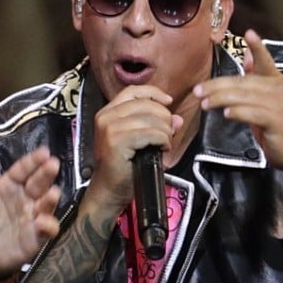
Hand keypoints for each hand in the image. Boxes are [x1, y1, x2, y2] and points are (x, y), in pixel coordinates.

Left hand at [0, 147, 61, 273]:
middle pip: (38, 183)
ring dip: (51, 198)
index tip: (44, 151)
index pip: (22, 170)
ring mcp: (32, 216)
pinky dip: (48, 225)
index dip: (33, 161)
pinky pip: (47, 229)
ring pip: (47, 204)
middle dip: (46, 173)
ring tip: (53, 193)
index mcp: (9, 185)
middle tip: (53, 164)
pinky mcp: (36, 236)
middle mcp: (25, 198)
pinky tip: (42, 222)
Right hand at [89, 86, 181, 208]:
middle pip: (146, 104)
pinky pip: (151, 133)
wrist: (109, 190)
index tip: (169, 102)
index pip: (133, 91)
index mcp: (107, 112)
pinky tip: (163, 149)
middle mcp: (106, 116)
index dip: (154, 93)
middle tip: (167, 134)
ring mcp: (109, 128)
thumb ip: (155, 125)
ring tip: (165, 144)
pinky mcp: (117, 141)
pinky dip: (162, 140)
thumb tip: (177, 118)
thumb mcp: (138, 140)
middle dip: (164, 118)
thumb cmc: (123, 167)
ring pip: (151, 119)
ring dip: (165, 132)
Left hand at [193, 29, 282, 172]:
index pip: (266, 61)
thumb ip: (255, 77)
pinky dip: (239, 112)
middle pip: (243, 82)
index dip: (258, 47)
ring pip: (245, 97)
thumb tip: (246, 54)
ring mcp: (279, 106)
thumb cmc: (275, 125)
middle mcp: (279, 89)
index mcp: (275, 81)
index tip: (249, 33)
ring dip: (222, 99)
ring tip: (205, 104)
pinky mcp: (277, 122)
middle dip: (217, 86)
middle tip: (198, 91)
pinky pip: (254, 114)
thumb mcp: (264, 99)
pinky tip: (227, 114)